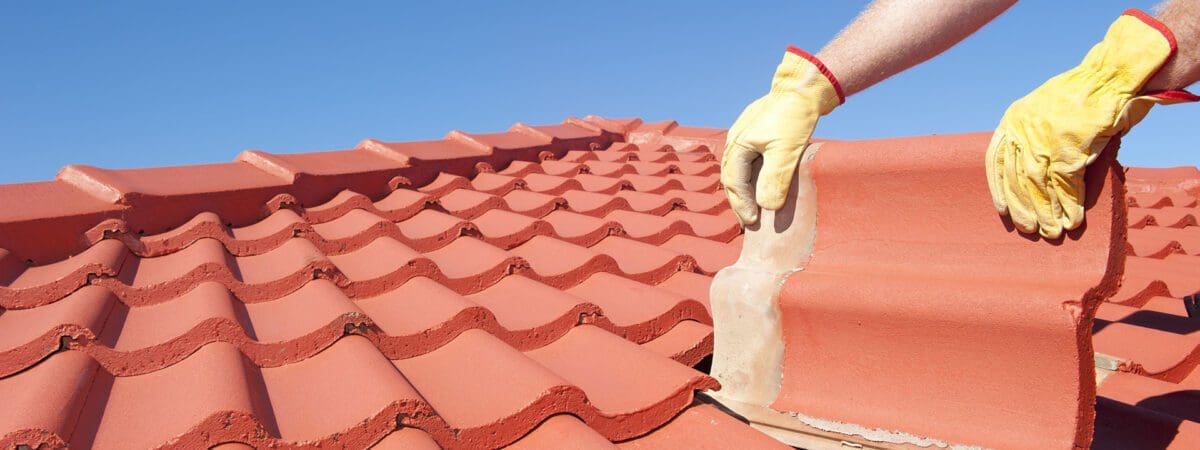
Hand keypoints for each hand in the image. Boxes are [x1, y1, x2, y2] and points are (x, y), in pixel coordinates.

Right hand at [722, 47, 842, 225]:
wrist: (806, 88)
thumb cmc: (795, 117)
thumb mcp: (786, 151)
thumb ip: (774, 179)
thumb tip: (766, 207)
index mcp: (738, 144)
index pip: (734, 182)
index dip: (742, 204)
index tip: (751, 222)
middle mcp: (736, 140)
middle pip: (732, 177)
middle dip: (739, 200)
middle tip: (748, 221)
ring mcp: (745, 135)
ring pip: (738, 169)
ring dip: (744, 190)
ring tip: (752, 208)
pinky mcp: (757, 132)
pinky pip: (748, 160)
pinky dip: (752, 177)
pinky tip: (760, 185)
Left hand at [986, 10, 1195, 237]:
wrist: (1110, 77)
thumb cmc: (1082, 96)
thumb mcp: (1043, 112)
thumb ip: (1033, 138)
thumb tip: (1030, 174)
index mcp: (1014, 120)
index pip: (997, 161)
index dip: (999, 189)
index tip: (1002, 210)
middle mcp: (1024, 130)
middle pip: (1016, 178)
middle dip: (1022, 207)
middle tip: (1028, 229)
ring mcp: (1045, 139)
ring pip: (1038, 185)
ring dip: (1046, 212)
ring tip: (1050, 232)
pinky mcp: (1070, 148)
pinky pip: (1066, 184)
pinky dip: (1070, 205)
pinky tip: (1072, 220)